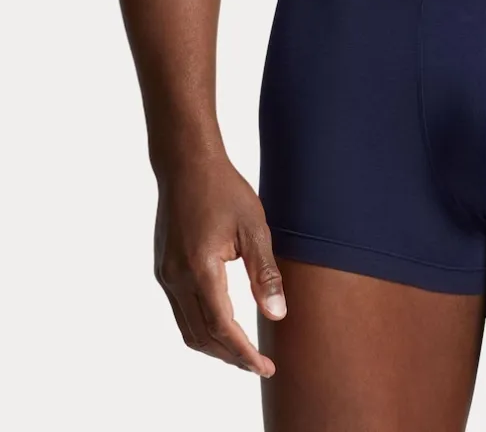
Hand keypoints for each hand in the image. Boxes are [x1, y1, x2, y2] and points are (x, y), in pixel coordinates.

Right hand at [154, 155, 285, 376]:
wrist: (186, 164)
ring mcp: (166, 274)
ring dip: (215, 346)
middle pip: (202, 337)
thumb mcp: (254, 227)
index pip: (222, 327)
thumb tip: (277, 315)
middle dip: (231, 357)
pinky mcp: (163, 268)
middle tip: (259, 365)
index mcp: (200, 268)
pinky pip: (181, 311)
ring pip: (188, 328)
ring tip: (243, 352)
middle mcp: (176, 277)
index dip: (244, 352)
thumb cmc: (224, 190)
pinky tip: (223, 324)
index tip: (266, 366)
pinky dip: (202, 327)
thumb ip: (264, 273)